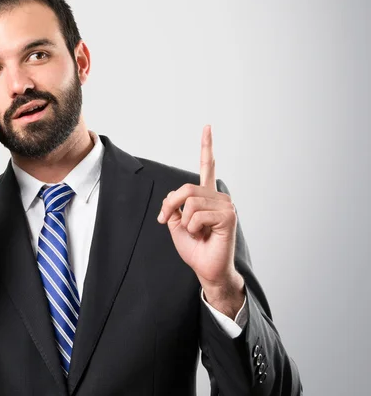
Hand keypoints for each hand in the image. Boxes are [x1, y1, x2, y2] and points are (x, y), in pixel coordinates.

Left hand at [157, 125, 242, 295]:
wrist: (207, 269)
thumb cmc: (195, 248)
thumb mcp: (177, 223)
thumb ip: (174, 206)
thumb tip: (174, 198)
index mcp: (206, 196)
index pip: (208, 167)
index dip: (207, 147)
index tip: (207, 127)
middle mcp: (218, 197)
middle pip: (185, 189)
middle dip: (170, 206)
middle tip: (166, 220)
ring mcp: (225, 205)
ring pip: (190, 202)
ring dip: (186, 222)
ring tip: (197, 233)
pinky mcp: (228, 216)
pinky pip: (198, 215)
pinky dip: (194, 228)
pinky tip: (205, 235)